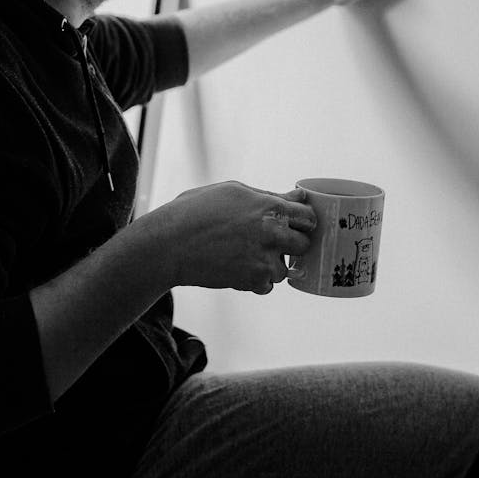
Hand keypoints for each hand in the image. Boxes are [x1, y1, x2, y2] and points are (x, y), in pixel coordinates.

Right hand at [152, 181, 315, 294]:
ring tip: (247, 253)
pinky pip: (268, 285)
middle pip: (304, 244)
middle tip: (270, 240)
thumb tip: (298, 196)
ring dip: (272, 264)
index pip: (309, 217)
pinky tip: (238, 266)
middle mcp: (273, 233)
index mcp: (270, 207)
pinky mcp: (253, 281)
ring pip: (286, 268)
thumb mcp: (233, 192)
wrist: (169, 244)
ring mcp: (264, 259)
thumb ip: (270, 196)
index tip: (293, 223)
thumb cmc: (196, 211)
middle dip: (291, 243)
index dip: (302, 220)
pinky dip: (257, 280)